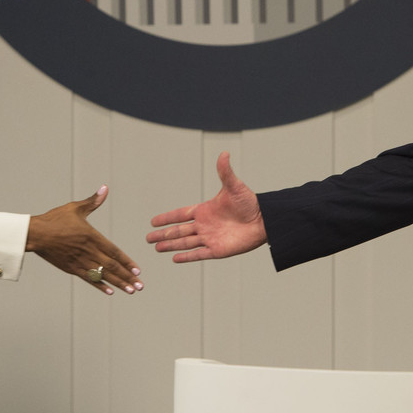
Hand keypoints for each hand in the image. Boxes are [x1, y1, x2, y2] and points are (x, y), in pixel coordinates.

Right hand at [28, 186, 143, 294]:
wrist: (34, 234)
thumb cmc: (54, 219)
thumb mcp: (75, 208)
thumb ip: (92, 201)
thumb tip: (105, 188)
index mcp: (91, 236)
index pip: (114, 252)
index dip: (127, 262)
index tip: (137, 271)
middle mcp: (88, 251)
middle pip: (111, 267)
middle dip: (127, 277)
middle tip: (140, 286)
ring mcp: (79, 261)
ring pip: (102, 275)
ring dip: (118, 284)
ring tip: (130, 291)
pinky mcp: (71, 268)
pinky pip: (89, 279)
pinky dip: (100, 285)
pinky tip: (110, 291)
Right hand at [147, 152, 266, 262]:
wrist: (264, 221)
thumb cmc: (250, 203)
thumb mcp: (234, 186)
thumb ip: (225, 172)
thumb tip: (224, 153)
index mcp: (205, 210)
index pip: (181, 214)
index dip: (167, 218)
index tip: (153, 221)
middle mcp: (205, 225)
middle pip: (178, 231)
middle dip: (163, 235)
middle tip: (148, 238)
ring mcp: (210, 238)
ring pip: (185, 243)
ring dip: (171, 245)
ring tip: (157, 248)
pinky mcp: (217, 250)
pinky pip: (198, 254)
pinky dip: (187, 256)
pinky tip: (175, 259)